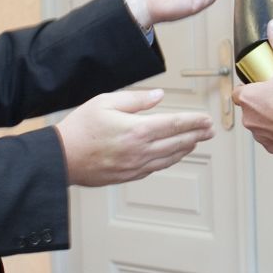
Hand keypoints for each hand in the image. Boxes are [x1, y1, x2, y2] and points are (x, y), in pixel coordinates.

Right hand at [56, 88, 214, 186]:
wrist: (62, 158)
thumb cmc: (80, 128)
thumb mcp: (105, 102)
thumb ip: (136, 99)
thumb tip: (159, 96)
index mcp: (137, 130)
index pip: (174, 124)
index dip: (193, 121)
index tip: (206, 119)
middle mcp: (141, 150)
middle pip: (177, 142)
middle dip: (196, 135)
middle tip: (210, 131)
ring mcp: (136, 166)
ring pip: (170, 157)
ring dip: (186, 148)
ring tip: (196, 142)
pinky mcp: (129, 175)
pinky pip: (156, 167)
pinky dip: (170, 160)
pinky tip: (174, 155)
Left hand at [232, 19, 272, 154]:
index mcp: (249, 98)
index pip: (239, 92)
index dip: (250, 87)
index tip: (262, 85)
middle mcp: (249, 118)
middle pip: (249, 107)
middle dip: (261, 102)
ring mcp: (259, 135)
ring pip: (259, 123)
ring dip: (268, 118)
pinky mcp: (271, 147)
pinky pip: (270, 137)